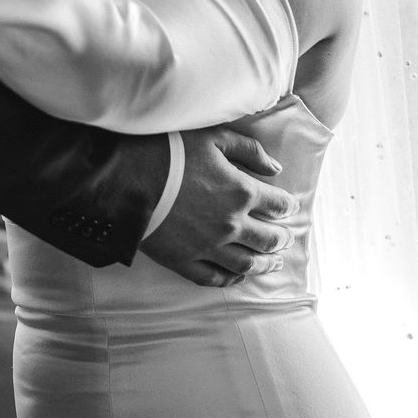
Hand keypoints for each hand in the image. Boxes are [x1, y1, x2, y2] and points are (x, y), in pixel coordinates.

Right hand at [139, 126, 297, 287]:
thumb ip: (249, 151)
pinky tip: (237, 277)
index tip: (290, 207)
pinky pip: (214, 278)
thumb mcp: (214, 138)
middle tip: (286, 238)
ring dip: (264, 264)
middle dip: (281, 239)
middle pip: (268, 239)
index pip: (278, 204)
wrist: (127, 178)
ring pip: (246, 264)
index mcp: (242, 192)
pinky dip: (230, 279)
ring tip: (273, 263)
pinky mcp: (185, 261)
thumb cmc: (170, 151)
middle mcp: (231, 224)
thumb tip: (275, 169)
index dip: (288, 205)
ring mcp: (209, 247)